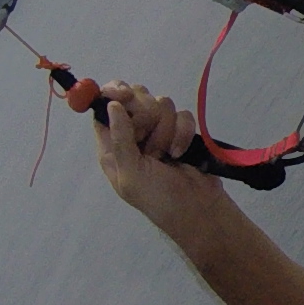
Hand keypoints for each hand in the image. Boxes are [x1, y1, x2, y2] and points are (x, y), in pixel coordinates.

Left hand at [91, 81, 229, 230]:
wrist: (198, 209)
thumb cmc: (157, 198)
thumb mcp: (130, 173)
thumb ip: (120, 139)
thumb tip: (112, 104)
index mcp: (112, 144)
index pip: (105, 106)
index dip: (113, 94)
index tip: (125, 94)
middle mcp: (133, 133)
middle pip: (134, 97)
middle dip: (144, 115)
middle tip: (147, 137)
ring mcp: (159, 131)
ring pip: (161, 103)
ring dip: (166, 130)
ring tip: (166, 154)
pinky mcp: (183, 131)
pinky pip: (183, 115)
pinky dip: (184, 133)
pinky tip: (181, 153)